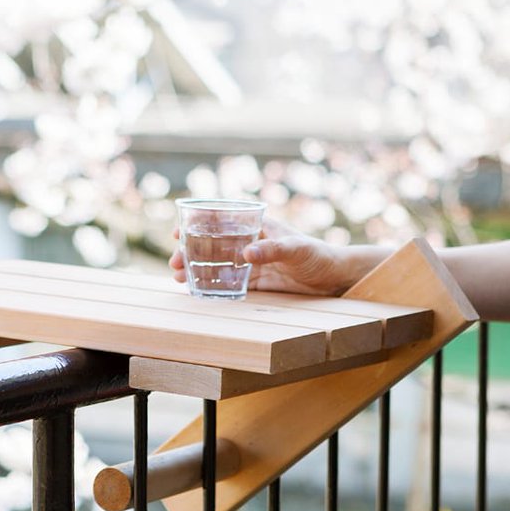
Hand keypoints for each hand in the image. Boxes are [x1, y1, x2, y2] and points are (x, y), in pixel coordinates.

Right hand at [170, 218, 353, 295]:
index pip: (223, 221)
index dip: (198, 224)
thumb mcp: (296, 249)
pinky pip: (230, 283)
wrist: (335, 278)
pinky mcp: (258, 283)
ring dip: (197, 269)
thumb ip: (272, 250)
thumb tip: (245, 254)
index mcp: (257, 227)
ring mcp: (252, 264)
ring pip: (218, 265)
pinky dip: (213, 285)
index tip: (178, 231)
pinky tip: (197, 290)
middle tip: (174, 262)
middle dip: (191, 251)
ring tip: (178, 278)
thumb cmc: (318, 255)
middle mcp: (251, 243)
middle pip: (214, 244)